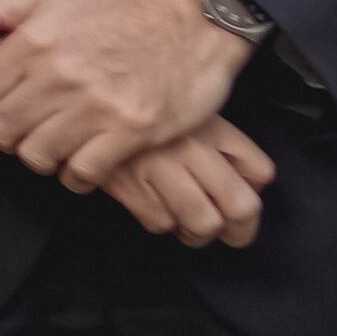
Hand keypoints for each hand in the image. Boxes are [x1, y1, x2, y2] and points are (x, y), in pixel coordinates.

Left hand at [0, 0, 249, 189]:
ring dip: (38, 157)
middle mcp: (59, 76)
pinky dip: (75, 176)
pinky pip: (83, 172)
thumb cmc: (117, 8)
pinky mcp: (131, 131)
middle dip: (3, 136)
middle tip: (20, 132)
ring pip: (37, 156)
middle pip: (0, 130)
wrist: (190, 18)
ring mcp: (95, 106)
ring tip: (50, 146)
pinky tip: (79, 163)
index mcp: (33, 42)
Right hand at [103, 117, 275, 250]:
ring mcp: (160, 169)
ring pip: (202, 224)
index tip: (243, 199)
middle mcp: (191, 148)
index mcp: (210, 126)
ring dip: (198, 232)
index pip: (260, 172)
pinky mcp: (129, 186)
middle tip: (230, 231)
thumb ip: (224, 142)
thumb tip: (253, 181)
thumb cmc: (136, 107)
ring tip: (188, 222)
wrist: (76, 103)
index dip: (256, 191)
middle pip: (240, 207)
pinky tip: (153, 203)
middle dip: (239, 230)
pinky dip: (160, 221)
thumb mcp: (188, 110)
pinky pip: (160, 223)